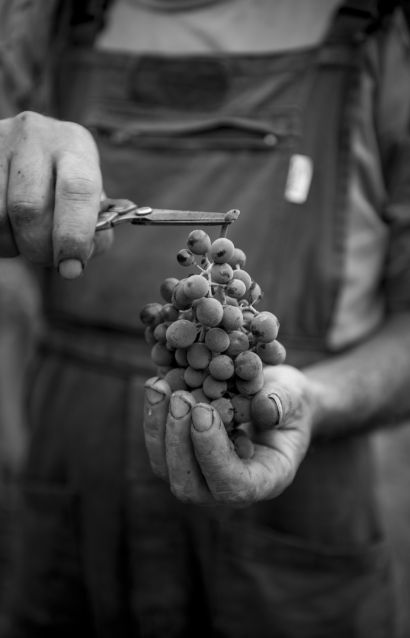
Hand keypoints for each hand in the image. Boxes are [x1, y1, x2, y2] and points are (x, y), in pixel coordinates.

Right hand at [0, 111, 112, 277]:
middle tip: (46, 258)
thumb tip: (73, 262)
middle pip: (30, 207)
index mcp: (75, 145)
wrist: (27, 159)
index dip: (74, 235)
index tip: (71, 268)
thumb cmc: (65, 190)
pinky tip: (7, 232)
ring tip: (24, 243)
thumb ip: (93, 234)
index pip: (77, 189)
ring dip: (12, 244)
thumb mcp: (90, 203)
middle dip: (39, 247)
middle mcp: (36, 136)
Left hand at [143, 364, 313, 506]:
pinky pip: (160, 444)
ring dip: (159, 427)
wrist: (275, 397)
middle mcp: (228, 486)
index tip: (204, 411)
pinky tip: (156, 384)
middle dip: (179, 441)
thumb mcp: (295, 397)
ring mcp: (201, 474)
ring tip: (159, 386)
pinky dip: (154, 415)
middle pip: (189, 485)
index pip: (233, 486)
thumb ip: (284, 403)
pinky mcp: (182, 454)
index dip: (213, 453)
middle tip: (181, 398)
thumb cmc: (291, 400)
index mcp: (265, 480)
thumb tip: (265, 407)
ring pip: (166, 467)